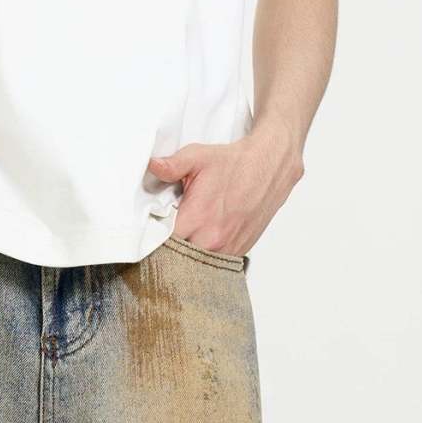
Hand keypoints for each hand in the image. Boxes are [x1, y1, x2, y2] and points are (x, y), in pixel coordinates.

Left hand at [148, 119, 303, 257]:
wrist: (269, 167)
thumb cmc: (235, 163)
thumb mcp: (197, 157)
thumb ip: (171, 165)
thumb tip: (152, 166)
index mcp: (196, 219)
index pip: (162, 243)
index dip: (154, 239)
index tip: (152, 232)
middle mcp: (211, 240)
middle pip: (177, 258)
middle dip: (170, 249)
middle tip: (168, 235)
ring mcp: (226, 249)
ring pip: (196, 264)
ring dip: (189, 254)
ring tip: (188, 237)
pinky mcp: (238, 251)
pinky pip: (214, 263)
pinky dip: (206, 255)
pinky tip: (204, 240)